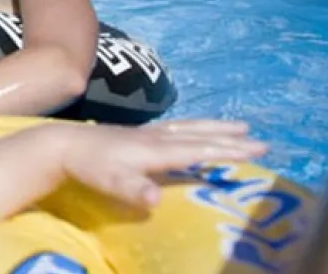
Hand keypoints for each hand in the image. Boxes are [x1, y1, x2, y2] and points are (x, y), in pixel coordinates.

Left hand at [59, 119, 267, 209]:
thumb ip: (134, 190)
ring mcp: (149, 133)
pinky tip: (198, 130)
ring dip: (216, 128)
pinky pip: (178, 127)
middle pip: (201, 136)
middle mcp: (158, 137)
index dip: (228, 151)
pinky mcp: (140, 133)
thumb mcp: (111, 182)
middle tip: (262, 140)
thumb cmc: (90, 167)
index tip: (257, 148)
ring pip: (191, 128)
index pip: (200, 150)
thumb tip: (156, 201)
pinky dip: (195, 127)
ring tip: (241, 127)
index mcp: (157, 150)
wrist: (65, 145)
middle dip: (231, 139)